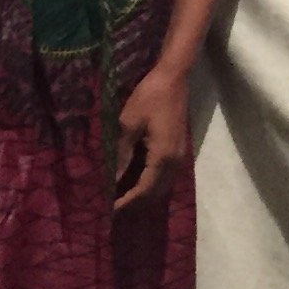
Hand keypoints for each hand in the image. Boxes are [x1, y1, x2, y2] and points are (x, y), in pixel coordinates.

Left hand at [111, 61, 192, 210]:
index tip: (109, 210)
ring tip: (121, 195)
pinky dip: (150, 182)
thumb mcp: (129, 124)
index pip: (144, 190)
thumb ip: (122, 155)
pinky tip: (134, 179)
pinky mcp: (177, 150)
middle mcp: (174, 163)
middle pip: (155, 193)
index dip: (126, 202)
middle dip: (134, 202)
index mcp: (163, 158)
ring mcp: (179, 157)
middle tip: (112, 206)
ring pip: (161, 186)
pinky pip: (164, 176)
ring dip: (143, 193)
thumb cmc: (149, 98)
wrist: (173, 78)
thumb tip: (113, 179)